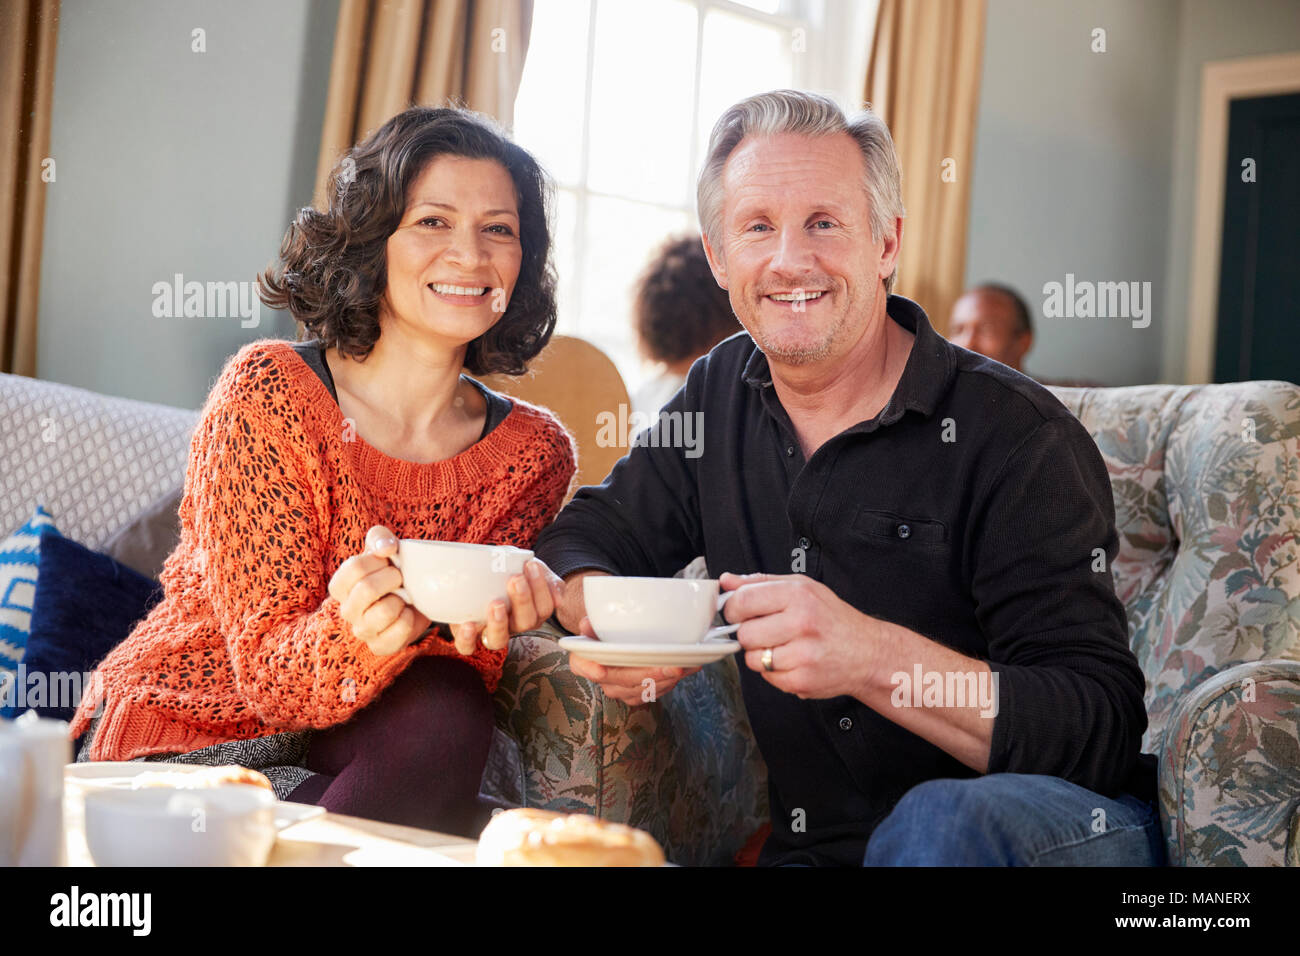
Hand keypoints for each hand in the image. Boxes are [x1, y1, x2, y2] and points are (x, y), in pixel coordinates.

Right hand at [329, 525, 432, 655]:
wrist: (415, 600)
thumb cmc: (392, 573)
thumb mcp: (384, 549)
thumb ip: (380, 538)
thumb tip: (387, 548)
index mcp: (340, 585)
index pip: (354, 567)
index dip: (378, 560)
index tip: (388, 561)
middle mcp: (346, 610)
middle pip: (366, 589)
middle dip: (392, 578)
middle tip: (400, 578)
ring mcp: (362, 631)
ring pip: (383, 612)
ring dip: (401, 599)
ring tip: (403, 598)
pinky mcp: (380, 646)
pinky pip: (399, 630)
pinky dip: (410, 619)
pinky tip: (407, 614)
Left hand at [448, 555, 564, 654]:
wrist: (482, 571)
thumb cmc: (510, 570)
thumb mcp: (530, 569)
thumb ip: (549, 580)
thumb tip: (559, 599)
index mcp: (533, 612)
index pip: (544, 608)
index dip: (541, 589)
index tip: (531, 565)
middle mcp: (514, 625)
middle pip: (525, 623)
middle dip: (523, 601)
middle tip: (516, 579)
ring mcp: (492, 632)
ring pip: (498, 640)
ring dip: (499, 623)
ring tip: (497, 604)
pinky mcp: (467, 635)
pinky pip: (468, 647)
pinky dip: (468, 639)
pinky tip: (469, 624)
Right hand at [567, 616, 700, 705]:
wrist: (617, 642)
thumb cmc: (607, 631)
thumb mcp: (598, 622)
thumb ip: (594, 623)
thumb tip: (587, 624)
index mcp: (583, 659)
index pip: (581, 666)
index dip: (590, 669)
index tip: (601, 670)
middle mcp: (601, 679)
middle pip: (623, 680)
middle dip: (650, 675)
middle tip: (673, 666)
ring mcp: (619, 689)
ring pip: (642, 689)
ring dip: (666, 680)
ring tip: (686, 666)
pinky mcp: (636, 695)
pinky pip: (654, 692)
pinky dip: (672, 681)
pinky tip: (687, 669)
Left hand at [720, 571, 881, 699]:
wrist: (867, 652)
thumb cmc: (832, 618)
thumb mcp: (802, 588)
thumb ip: (761, 583)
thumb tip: (726, 581)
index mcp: (798, 595)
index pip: (742, 601)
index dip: (733, 608)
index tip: (738, 612)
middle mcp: (801, 623)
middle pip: (744, 633)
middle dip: (749, 634)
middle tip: (766, 631)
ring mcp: (802, 655)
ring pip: (752, 659)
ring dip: (760, 655)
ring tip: (782, 647)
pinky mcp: (801, 680)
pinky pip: (767, 677)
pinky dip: (774, 671)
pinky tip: (792, 661)